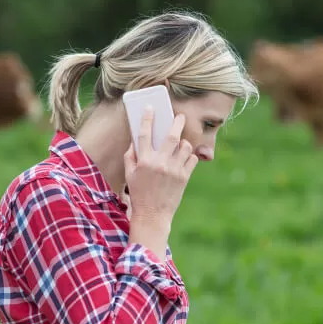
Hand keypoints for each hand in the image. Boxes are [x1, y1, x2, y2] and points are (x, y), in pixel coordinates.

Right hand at [125, 109, 198, 258]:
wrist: (153, 216)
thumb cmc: (139, 195)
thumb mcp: (129, 175)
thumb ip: (130, 156)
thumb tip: (134, 140)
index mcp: (144, 161)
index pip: (145, 134)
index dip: (147, 118)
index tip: (151, 107)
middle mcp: (160, 163)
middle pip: (172, 135)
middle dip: (177, 121)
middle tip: (180, 116)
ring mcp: (174, 170)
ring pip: (185, 146)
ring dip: (184, 142)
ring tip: (181, 145)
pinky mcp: (184, 178)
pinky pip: (192, 159)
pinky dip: (190, 156)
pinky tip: (185, 158)